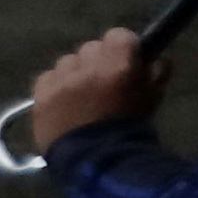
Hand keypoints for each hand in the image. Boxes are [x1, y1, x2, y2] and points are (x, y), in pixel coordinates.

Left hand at [25, 28, 162, 148]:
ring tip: (82, 94)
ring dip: (76, 72)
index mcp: (119, 66)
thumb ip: (156, 73)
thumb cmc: (130, 130)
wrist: (97, 162)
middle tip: (104, 80)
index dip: (124, 47)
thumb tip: (156, 57)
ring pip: (68, 61)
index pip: (119, 35)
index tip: (127, 60)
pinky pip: (48, 77)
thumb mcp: (153, 99)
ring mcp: (61, 80)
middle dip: (99, 59)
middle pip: (91, 47)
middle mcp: (88, 67)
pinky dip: (56, 85)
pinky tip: (64, 102)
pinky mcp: (40, 94)